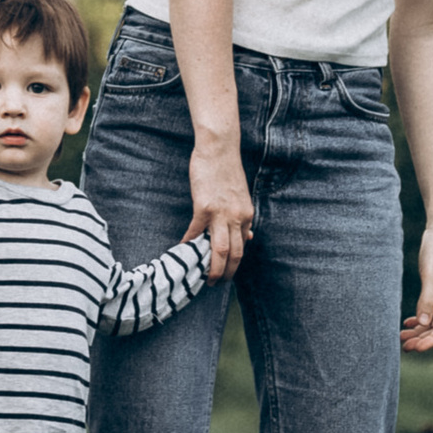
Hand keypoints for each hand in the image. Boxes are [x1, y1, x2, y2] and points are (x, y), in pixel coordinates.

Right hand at [181, 139, 253, 282]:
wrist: (219, 148)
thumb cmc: (227, 169)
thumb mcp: (241, 195)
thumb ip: (243, 216)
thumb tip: (249, 237)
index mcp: (247, 214)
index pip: (242, 246)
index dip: (235, 262)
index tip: (228, 271)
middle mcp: (237, 217)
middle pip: (235, 254)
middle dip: (227, 273)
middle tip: (217, 283)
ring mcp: (221, 213)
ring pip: (220, 250)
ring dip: (213, 268)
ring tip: (205, 277)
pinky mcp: (204, 207)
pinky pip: (196, 233)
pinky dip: (189, 244)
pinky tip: (183, 249)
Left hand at [401, 223, 432, 352]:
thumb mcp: (431, 274)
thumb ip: (427, 298)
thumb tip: (423, 323)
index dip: (432, 340)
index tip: (417, 348)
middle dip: (423, 339)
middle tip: (404, 347)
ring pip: (432, 321)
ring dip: (419, 331)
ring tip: (401, 338)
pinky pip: (429, 311)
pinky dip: (419, 319)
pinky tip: (408, 323)